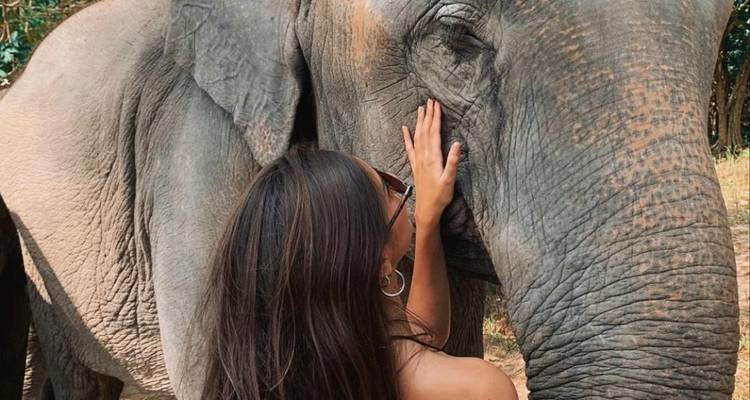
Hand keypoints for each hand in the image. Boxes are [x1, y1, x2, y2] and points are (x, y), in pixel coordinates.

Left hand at [402, 98, 461, 227]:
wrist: (426, 209)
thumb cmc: (440, 196)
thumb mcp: (450, 180)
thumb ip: (453, 161)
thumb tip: (458, 144)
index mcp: (432, 157)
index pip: (434, 133)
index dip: (435, 118)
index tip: (437, 105)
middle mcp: (423, 156)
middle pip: (425, 131)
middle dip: (427, 115)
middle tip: (430, 100)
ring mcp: (417, 160)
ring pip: (417, 136)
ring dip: (419, 122)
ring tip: (420, 108)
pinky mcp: (415, 166)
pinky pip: (409, 147)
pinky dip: (407, 137)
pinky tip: (404, 128)